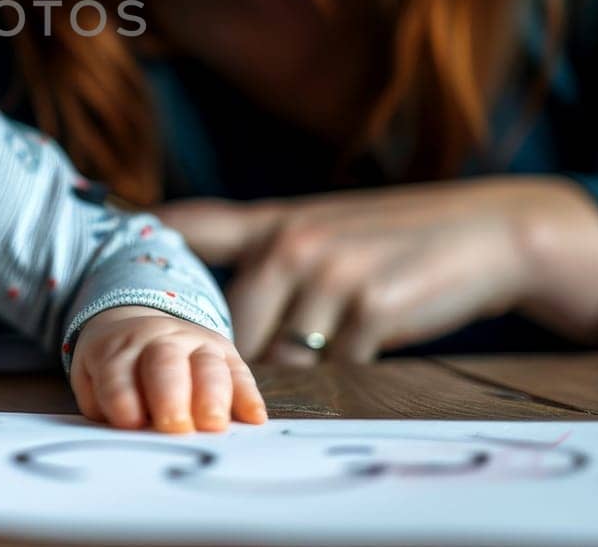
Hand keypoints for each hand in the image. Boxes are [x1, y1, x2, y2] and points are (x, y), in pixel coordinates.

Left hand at [70, 306, 266, 432]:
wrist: (134, 327)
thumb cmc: (114, 372)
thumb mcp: (93, 382)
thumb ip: (105, 407)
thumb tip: (125, 438)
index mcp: (116, 349)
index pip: (117, 372)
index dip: (122, 396)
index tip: (130, 422)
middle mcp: (157, 340)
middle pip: (164, 361)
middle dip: (170, 394)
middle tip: (174, 427)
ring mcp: (193, 342)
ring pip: (206, 363)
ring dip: (211, 395)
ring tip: (212, 425)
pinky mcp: (223, 351)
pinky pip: (238, 371)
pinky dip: (247, 394)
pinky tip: (252, 418)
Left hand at [158, 177, 597, 365]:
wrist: (487, 233)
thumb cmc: (394, 240)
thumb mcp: (322, 226)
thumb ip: (264, 251)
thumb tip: (206, 294)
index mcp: (275, 222)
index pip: (194, 226)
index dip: (147, 232)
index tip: (109, 239)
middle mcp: (293, 242)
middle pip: (233, 327)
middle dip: (237, 359)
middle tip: (246, 373)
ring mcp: (330, 274)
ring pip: (284, 357)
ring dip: (299, 372)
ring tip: (319, 357)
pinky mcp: (370, 308)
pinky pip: (335, 370)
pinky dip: (346, 375)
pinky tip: (368, 350)